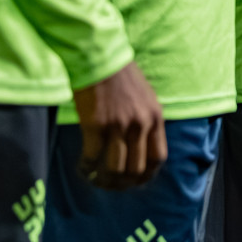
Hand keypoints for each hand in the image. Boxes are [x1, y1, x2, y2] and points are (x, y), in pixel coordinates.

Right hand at [73, 61, 165, 188]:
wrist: (100, 57)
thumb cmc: (121, 76)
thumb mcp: (145, 97)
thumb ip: (146, 120)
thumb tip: (140, 146)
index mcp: (155, 117)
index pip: (158, 157)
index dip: (147, 175)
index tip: (136, 181)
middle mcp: (140, 124)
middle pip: (136, 168)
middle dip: (124, 182)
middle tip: (112, 184)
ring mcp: (118, 126)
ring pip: (115, 168)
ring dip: (104, 179)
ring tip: (95, 179)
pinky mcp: (96, 125)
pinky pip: (92, 157)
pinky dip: (87, 167)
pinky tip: (82, 166)